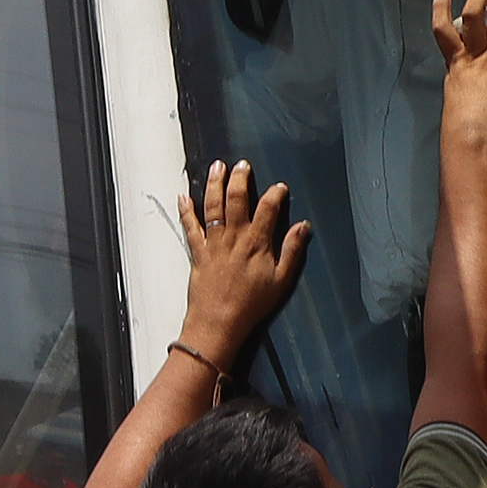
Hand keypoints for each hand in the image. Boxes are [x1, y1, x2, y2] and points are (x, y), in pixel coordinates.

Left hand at [177, 160, 309, 363]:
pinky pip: (190, 227)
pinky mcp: (198, 252)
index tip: (280, 187)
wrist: (219, 322)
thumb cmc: (252, 305)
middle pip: (237, 199)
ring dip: (214, 184)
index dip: (275, 194)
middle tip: (242, 165)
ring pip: (213, 206)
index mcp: (257, 243)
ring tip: (217, 167)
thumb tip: (303, 227)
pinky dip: (186, 211)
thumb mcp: (281, 281)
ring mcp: (214, 243)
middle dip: (240, 178)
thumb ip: (293, 251)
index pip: (268, 208)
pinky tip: (183, 196)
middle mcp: (234, 237)